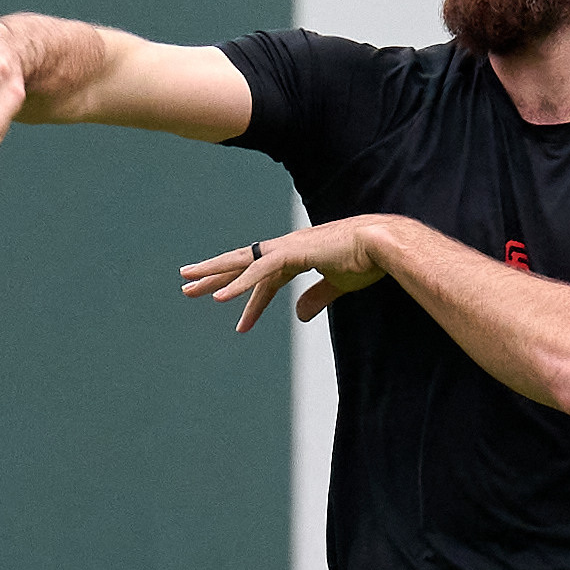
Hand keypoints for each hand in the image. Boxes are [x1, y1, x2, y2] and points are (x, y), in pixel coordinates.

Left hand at [182, 220, 392, 332]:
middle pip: (241, 264)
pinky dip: (239, 284)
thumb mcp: (338, 285)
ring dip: (213, 274)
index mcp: (295, 254)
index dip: (250, 301)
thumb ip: (317, 298)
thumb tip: (299, 315)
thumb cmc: (365, 261)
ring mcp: (286, 248)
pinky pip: (260, 272)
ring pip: (241, 262)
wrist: (383, 245)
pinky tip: (220, 296)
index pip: (264, 278)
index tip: (240, 324)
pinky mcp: (292, 253)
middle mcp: (285, 248)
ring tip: (188, 285)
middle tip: (187, 285)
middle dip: (214, 275)